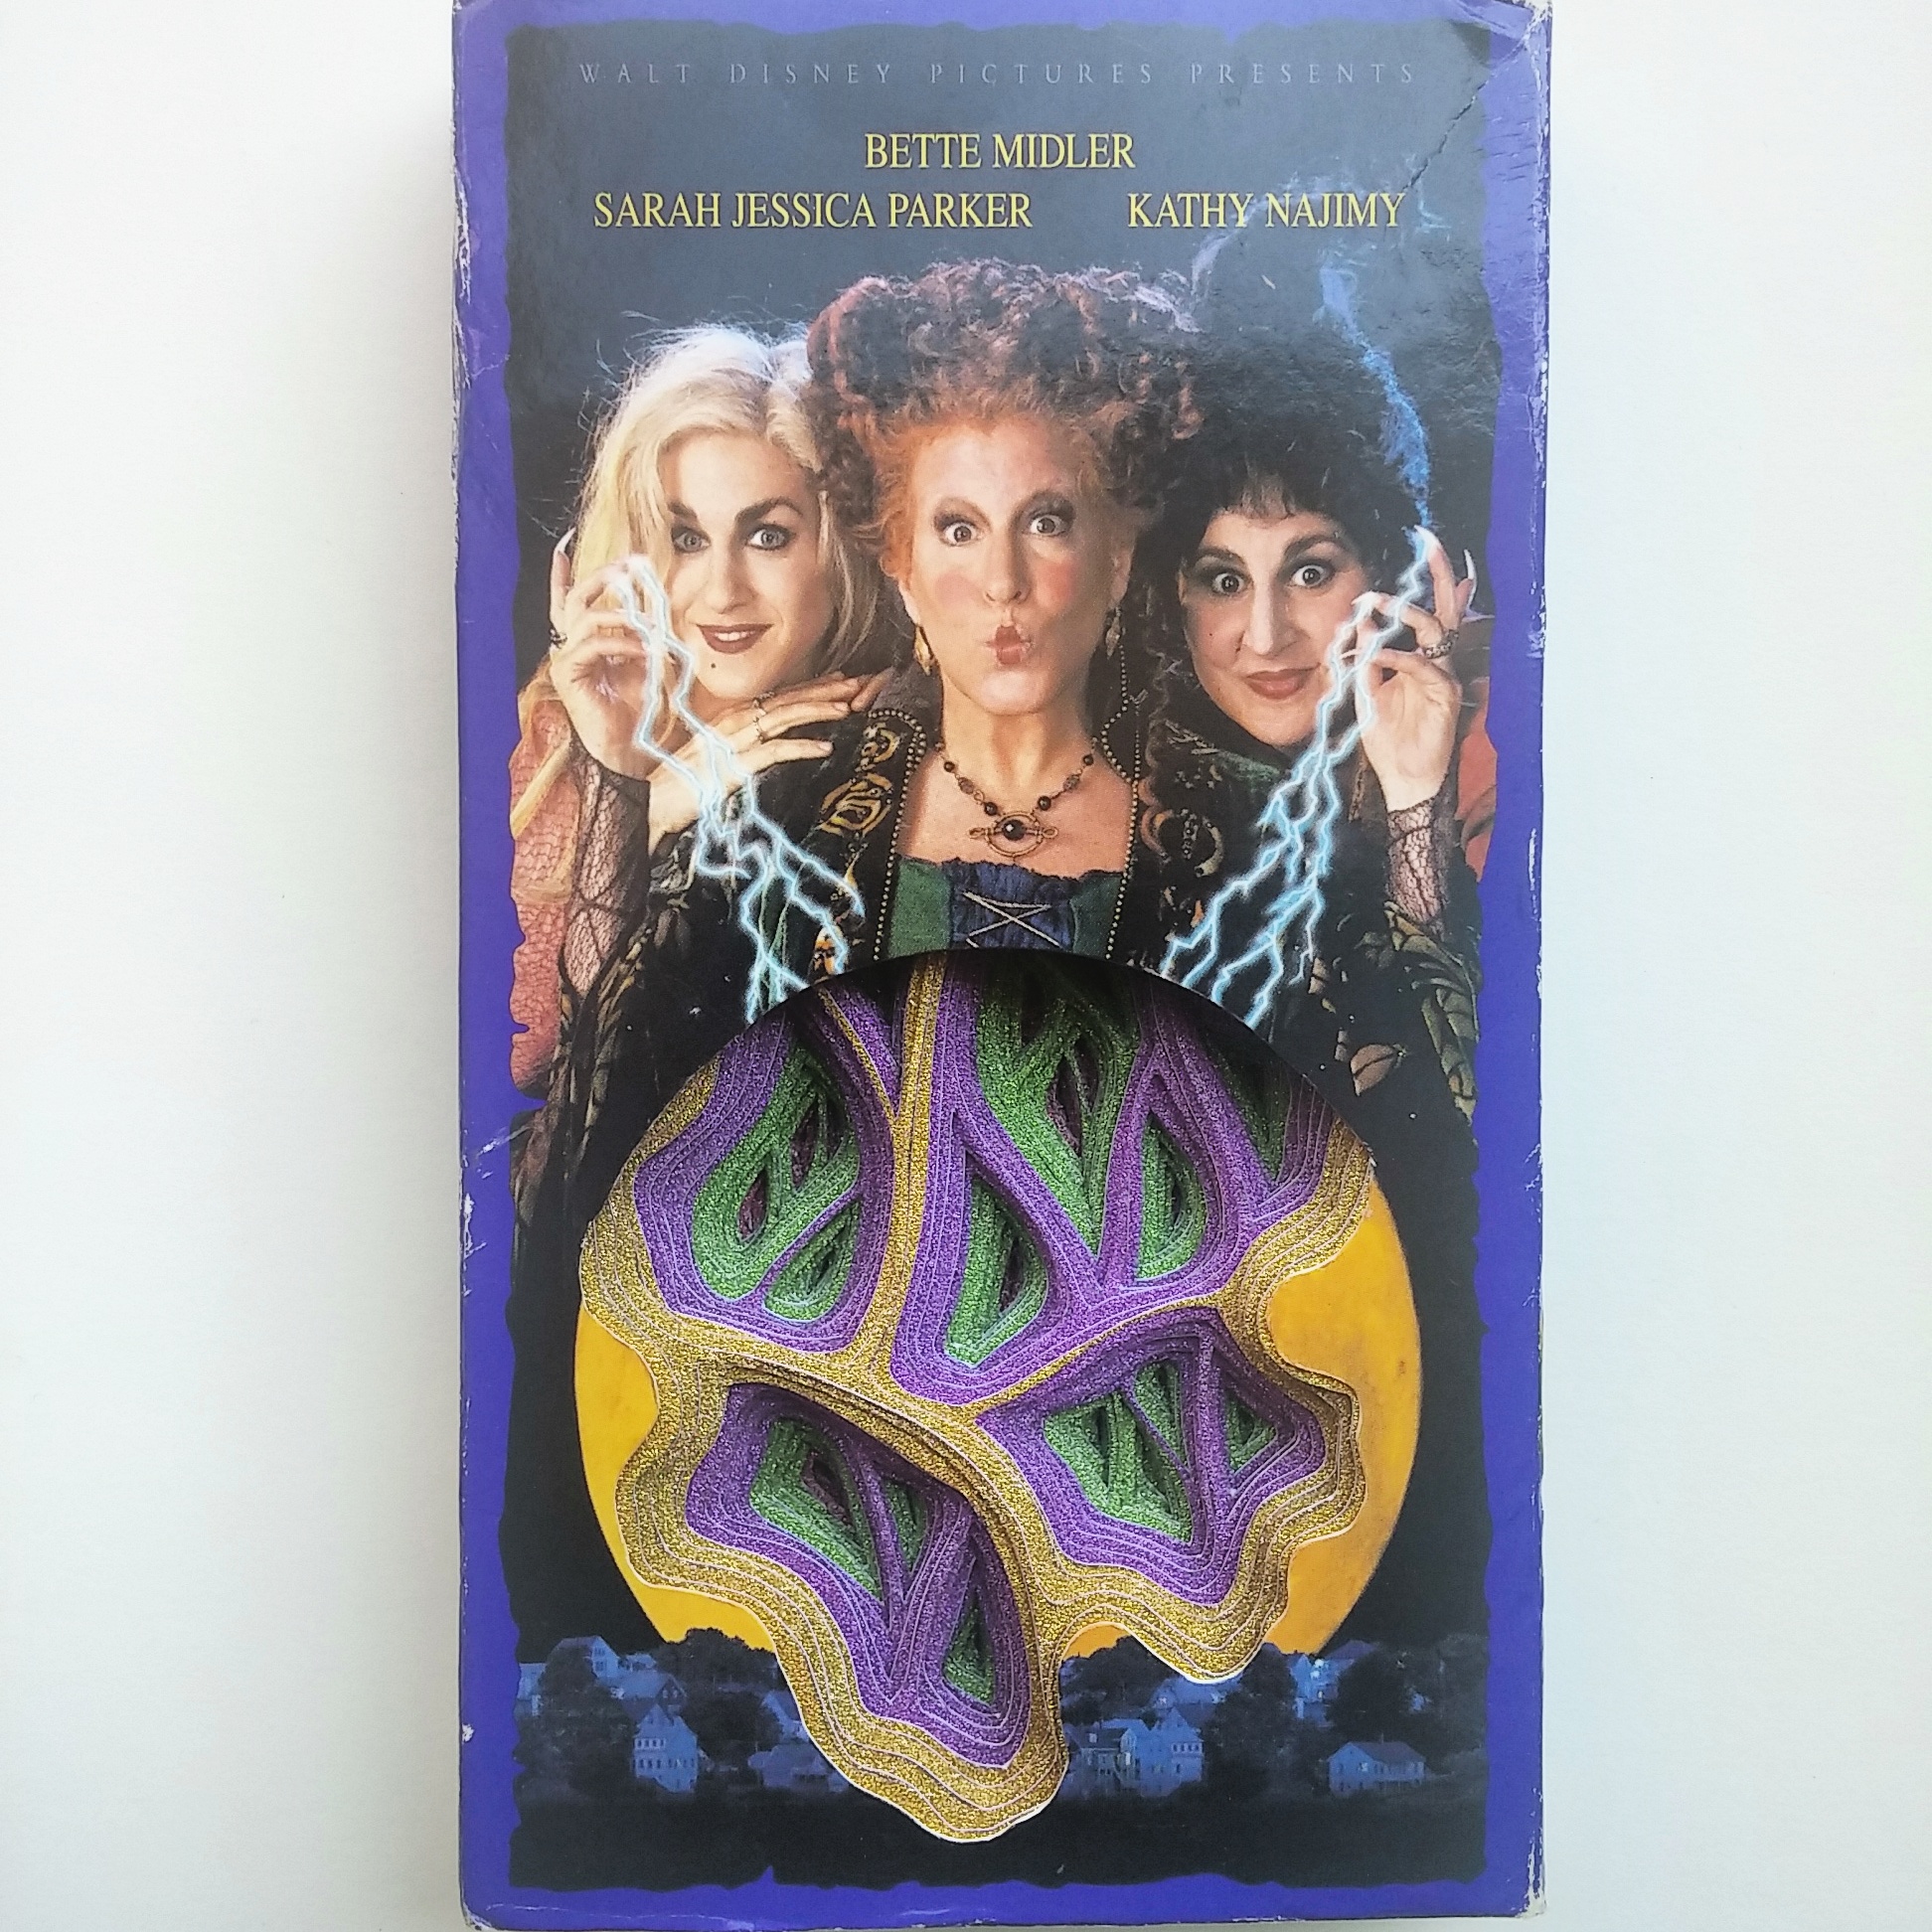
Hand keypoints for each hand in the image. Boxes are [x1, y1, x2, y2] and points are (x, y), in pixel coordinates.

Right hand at [547, 533, 660, 777]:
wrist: (628, 750)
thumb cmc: (637, 712)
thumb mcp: (646, 665)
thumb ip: (646, 637)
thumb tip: (657, 613)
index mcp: (587, 643)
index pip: (568, 601)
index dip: (563, 574)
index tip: (566, 543)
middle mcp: (571, 647)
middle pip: (575, 599)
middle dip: (601, 578)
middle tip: (627, 569)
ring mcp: (566, 660)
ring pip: (586, 617)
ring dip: (622, 617)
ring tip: (649, 628)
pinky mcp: (568, 675)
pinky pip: (593, 645)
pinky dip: (621, 644)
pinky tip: (643, 653)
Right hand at [646, 668, 890, 846]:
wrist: (650, 805)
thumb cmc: (680, 786)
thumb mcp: (714, 760)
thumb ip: (739, 748)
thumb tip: (766, 744)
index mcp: (729, 719)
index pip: (777, 697)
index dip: (810, 687)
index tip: (839, 680)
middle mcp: (732, 723)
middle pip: (786, 700)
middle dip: (824, 690)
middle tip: (858, 683)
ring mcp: (732, 743)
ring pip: (783, 718)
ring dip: (818, 711)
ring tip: (848, 707)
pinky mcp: (732, 767)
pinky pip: (773, 752)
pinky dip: (801, 748)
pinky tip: (825, 747)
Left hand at [1353, 530, 1474, 812]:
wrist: (1405, 779)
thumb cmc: (1389, 740)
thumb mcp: (1367, 693)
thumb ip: (1364, 659)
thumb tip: (1361, 622)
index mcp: (1419, 657)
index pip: (1425, 611)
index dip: (1424, 580)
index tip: (1419, 542)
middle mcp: (1437, 661)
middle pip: (1444, 608)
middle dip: (1438, 573)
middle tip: (1428, 541)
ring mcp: (1445, 675)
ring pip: (1435, 630)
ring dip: (1405, 612)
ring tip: (1376, 603)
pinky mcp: (1447, 694)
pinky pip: (1423, 666)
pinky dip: (1398, 656)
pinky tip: (1378, 655)